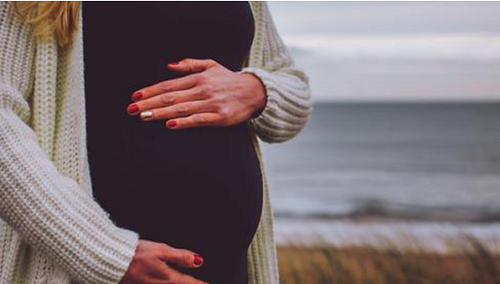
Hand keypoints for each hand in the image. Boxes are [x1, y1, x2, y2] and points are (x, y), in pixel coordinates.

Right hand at [119, 239, 208, 283]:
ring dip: (181, 283)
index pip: (190, 283)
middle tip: (202, 283)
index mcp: (167, 278)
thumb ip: (180, 256)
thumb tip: (198, 261)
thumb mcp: (160, 250)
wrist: (110, 260)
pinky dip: (169, 283)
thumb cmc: (134, 253)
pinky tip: (169, 280)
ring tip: (191, 282)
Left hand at [126, 58, 266, 129]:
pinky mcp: (220, 117)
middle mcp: (203, 90)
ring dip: (161, 113)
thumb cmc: (229, 80)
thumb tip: (168, 65)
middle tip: (132, 110)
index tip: (135, 97)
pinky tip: (171, 125)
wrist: (255, 92)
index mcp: (198, 78)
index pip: (169, 85)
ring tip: (144, 116)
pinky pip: (199, 120)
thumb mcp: (211, 66)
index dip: (151, 91)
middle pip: (171, 97)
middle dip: (149, 103)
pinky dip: (184, 122)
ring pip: (181, 109)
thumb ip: (189, 64)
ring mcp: (211, 104)